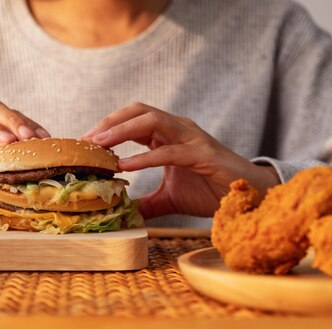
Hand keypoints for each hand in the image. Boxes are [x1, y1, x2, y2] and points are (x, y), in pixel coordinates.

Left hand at [82, 102, 278, 217]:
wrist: (247, 196)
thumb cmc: (210, 190)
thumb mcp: (169, 198)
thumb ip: (146, 202)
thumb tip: (124, 213)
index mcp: (168, 134)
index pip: (132, 119)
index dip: (107, 126)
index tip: (84, 143)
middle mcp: (178, 128)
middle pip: (137, 111)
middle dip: (108, 122)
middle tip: (85, 141)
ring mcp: (191, 137)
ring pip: (152, 122)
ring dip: (121, 131)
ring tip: (99, 146)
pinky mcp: (202, 154)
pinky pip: (169, 150)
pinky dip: (144, 156)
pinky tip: (125, 166)